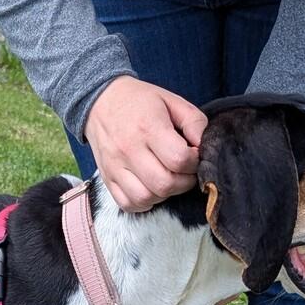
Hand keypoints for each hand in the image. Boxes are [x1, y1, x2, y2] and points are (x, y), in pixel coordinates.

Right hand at [85, 77, 207, 210]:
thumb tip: (205, 147)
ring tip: (168, 180)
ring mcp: (115, 167)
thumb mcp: (172, 101)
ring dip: (164, 194)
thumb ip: (194, 122)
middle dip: (183, 183)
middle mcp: (129, 150)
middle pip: (165, 184)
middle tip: (185, 172)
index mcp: (148, 127)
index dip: (194, 163)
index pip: (179, 159)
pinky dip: (144, 202)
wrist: (100, 102)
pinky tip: (151, 189)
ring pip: (146, 198)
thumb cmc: (140, 102)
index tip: (194, 156)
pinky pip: (128, 204)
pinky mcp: (107, 179)